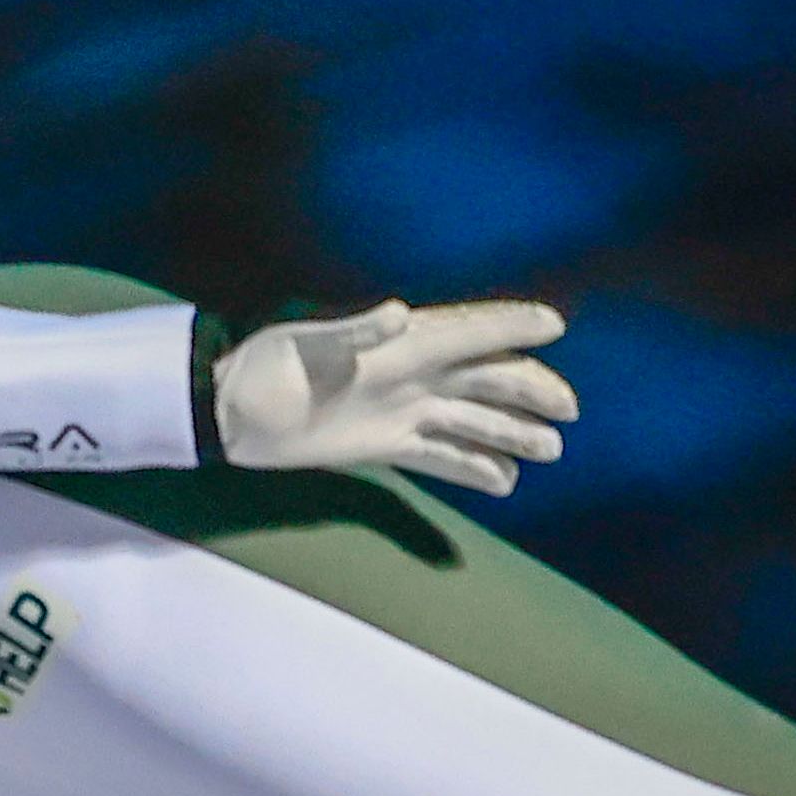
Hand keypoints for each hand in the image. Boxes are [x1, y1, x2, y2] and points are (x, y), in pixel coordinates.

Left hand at [206, 297, 576, 494]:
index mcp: (397, 343)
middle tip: (568, 410)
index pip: (467, 329)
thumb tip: (399, 312)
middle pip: (484, 377)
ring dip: (511, 433)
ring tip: (551, 450)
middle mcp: (408, 375)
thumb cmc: (262, 370)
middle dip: (529, 389)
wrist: (226, 414)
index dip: (511, 324)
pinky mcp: (384, 447)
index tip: (555, 323)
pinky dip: (472, 469)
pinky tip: (503, 483)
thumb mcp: (303, 345)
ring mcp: (400, 412)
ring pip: (471, 420)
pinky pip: (440, 457)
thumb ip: (354, 332)